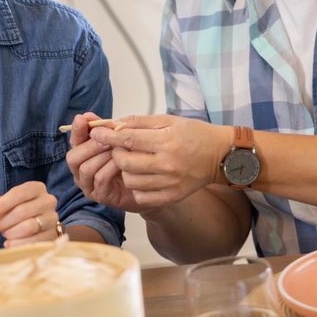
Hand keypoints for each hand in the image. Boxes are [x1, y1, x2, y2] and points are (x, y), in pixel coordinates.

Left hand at [0, 181, 59, 247]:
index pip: (19, 193)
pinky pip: (34, 241)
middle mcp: (49, 201)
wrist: (40, 227)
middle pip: (22, 211)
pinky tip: (9, 244)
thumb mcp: (7, 205)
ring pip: (29, 226)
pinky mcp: (54, 235)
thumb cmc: (20, 213)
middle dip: (4, 221)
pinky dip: (18, 244)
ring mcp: (53, 218)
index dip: (1, 204)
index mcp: (37, 188)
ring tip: (4, 234)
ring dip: (11, 232)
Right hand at [65, 112, 151, 213]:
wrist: (147, 184)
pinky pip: (99, 179)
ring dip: (101, 156)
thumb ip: (104, 130)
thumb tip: (89, 116)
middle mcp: (81, 172)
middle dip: (90, 145)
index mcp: (83, 156)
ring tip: (117, 150)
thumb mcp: (118, 141)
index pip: (74, 142)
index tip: (83, 119)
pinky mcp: (101, 196)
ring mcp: (89, 186)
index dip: (77, 130)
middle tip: (106, 138)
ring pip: (86, 168)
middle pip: (73, 157)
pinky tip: (121, 163)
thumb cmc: (131, 160)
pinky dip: (109, 169)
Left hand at [89, 115, 231, 207]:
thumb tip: (114, 123)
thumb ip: (141, 122)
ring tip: (134, 162)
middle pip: (125, 163)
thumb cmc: (195, 134)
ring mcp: (170, 182)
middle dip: (116, 154)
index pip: (128, 139)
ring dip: (126, 171)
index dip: (108, 136)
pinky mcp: (172, 196)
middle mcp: (168, 164)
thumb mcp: (169, 120)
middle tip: (119, 148)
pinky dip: (137, 187)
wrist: (221, 156)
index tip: (95, 133)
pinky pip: (142, 196)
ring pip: (131, 181)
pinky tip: (143, 177)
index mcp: (166, 141)